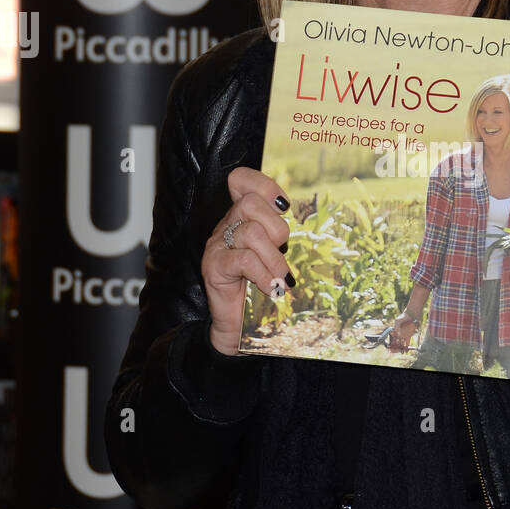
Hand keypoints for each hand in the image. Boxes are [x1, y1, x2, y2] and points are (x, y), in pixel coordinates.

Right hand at [202, 167, 293, 355]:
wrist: (237, 327)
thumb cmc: (258, 289)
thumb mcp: (273, 255)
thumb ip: (278, 234)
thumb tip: (295, 219)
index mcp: (240, 219)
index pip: (241, 181)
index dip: (263, 185)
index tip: (283, 206)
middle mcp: (225, 227)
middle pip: (250, 203)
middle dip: (276, 228)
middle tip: (281, 252)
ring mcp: (217, 246)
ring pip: (250, 232)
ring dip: (274, 258)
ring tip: (280, 277)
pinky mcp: (214, 268)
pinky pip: (243, 260)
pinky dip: (264, 274)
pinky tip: (271, 287)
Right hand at [388, 313, 417, 352]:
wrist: (411, 316)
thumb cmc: (403, 317)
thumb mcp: (397, 321)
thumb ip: (396, 327)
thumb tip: (397, 334)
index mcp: (395, 331)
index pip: (392, 339)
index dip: (391, 344)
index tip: (391, 347)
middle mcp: (399, 334)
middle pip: (397, 343)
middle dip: (396, 347)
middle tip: (397, 351)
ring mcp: (404, 335)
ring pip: (402, 343)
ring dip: (401, 348)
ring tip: (401, 352)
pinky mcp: (409, 335)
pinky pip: (407, 342)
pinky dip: (407, 346)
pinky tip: (406, 350)